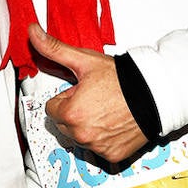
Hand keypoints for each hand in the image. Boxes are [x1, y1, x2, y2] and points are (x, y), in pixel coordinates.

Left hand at [30, 23, 148, 162]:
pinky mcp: (112, 156)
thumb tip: (32, 32)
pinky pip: (98, 149)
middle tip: (94, 99)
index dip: (66, 97)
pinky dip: (104, 139)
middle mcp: (82, 134)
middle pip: (64, 124)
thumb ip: (54, 48)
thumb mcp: (84, 61)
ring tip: (106, 110)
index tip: (81, 91)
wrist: (154, 94)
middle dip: (75, 113)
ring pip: (80, 137)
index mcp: (71, 113)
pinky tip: (114, 124)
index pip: (52, 109)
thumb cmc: (122, 80)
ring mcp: (97, 147)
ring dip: (88, 126)